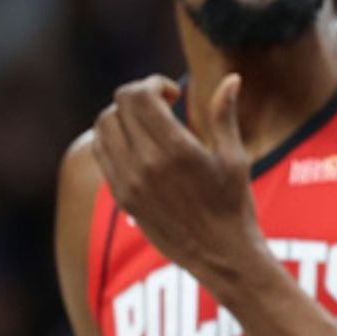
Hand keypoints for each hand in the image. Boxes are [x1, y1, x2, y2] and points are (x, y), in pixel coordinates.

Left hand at [91, 73, 263, 288]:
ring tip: (147, 125)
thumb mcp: (235, 158)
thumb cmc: (234, 206)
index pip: (138, 96)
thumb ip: (224, 115)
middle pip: (117, 107)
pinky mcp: (122, 197)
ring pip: (103, 127)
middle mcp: (146, 164)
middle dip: (138, 97)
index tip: (172, 95)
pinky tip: (138, 146)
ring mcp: (129, 182)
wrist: (220, 256)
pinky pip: (101, 153)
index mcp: (176, 150)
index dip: (152, 84)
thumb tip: (232, 79)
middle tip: (161, 106)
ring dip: (122, 116)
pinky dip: (113, 139)